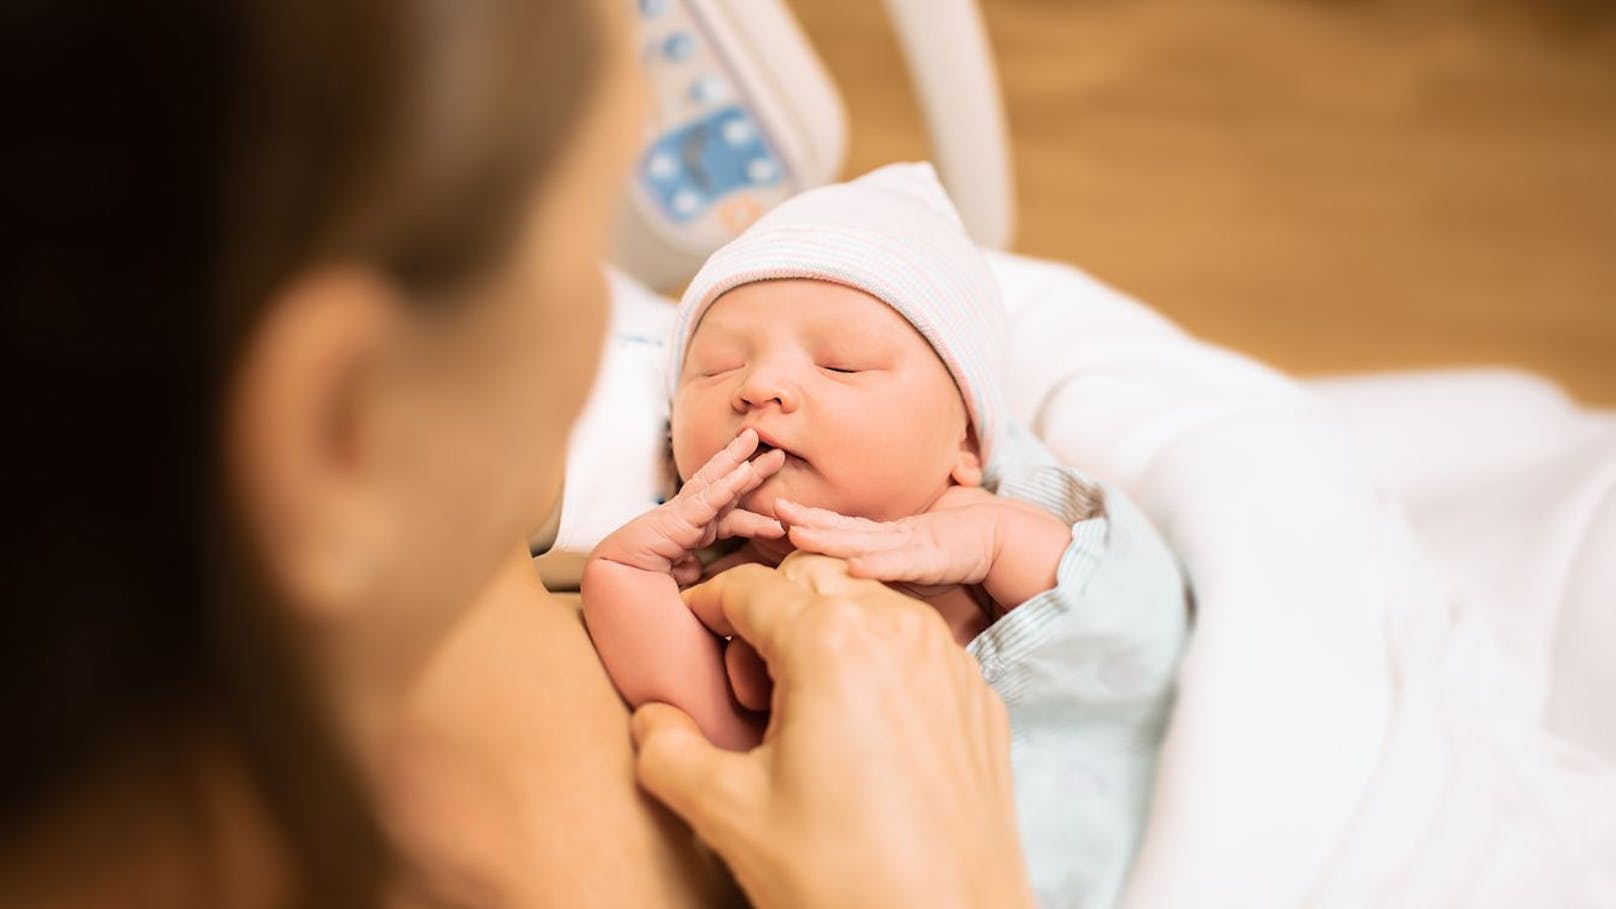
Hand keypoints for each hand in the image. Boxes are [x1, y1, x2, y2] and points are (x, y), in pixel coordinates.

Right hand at [593, 428, 785, 584]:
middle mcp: (690, 517)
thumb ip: (692, 568)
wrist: (618, 583)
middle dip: (751, 469)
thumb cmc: (643, 580)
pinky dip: (727, 486)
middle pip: (726, 487)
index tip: (779, 513)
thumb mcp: (680, 576)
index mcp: (695, 530)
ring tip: (755, 438)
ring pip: (715, 481)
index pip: (730, 514)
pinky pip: (707, 500)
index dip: (754, 511)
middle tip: (777, 452)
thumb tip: (697, 567)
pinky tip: (744, 471)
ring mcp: (683, 514)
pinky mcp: (677, 519)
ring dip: (737, 460)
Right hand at [630, 553, 1036, 908]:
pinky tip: (862, 732)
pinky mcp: (980, 699)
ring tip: (806, 710)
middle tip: (752, 687)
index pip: (749, 586)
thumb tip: (653, 718)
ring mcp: (951, 661)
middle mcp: (899, 630)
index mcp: (831, 641)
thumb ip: (667, 749)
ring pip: (873, 602)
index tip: (694, 635)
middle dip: (773, 609)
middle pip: (815, 577)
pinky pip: (919, 647)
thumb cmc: (843, 877)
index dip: (709, 608)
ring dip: (829, 630)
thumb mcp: (727, 812)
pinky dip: (880, 663)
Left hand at [773, 488, 1000, 590]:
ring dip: (829, 538)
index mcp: (890, 537)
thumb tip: (860, 577)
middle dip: (808, 519)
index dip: (813, 518)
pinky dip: (878, 566)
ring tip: (798, 533)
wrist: (1004, 536)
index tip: (781, 512)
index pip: (844, 527)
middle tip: (775, 508)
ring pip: (864, 541)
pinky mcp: (933, 557)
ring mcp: (913, 544)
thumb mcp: (918, 561)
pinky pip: (901, 564)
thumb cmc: (961, 550)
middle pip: (844, 528)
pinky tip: (854, 567)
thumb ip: (893, 565)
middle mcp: (895, 536)